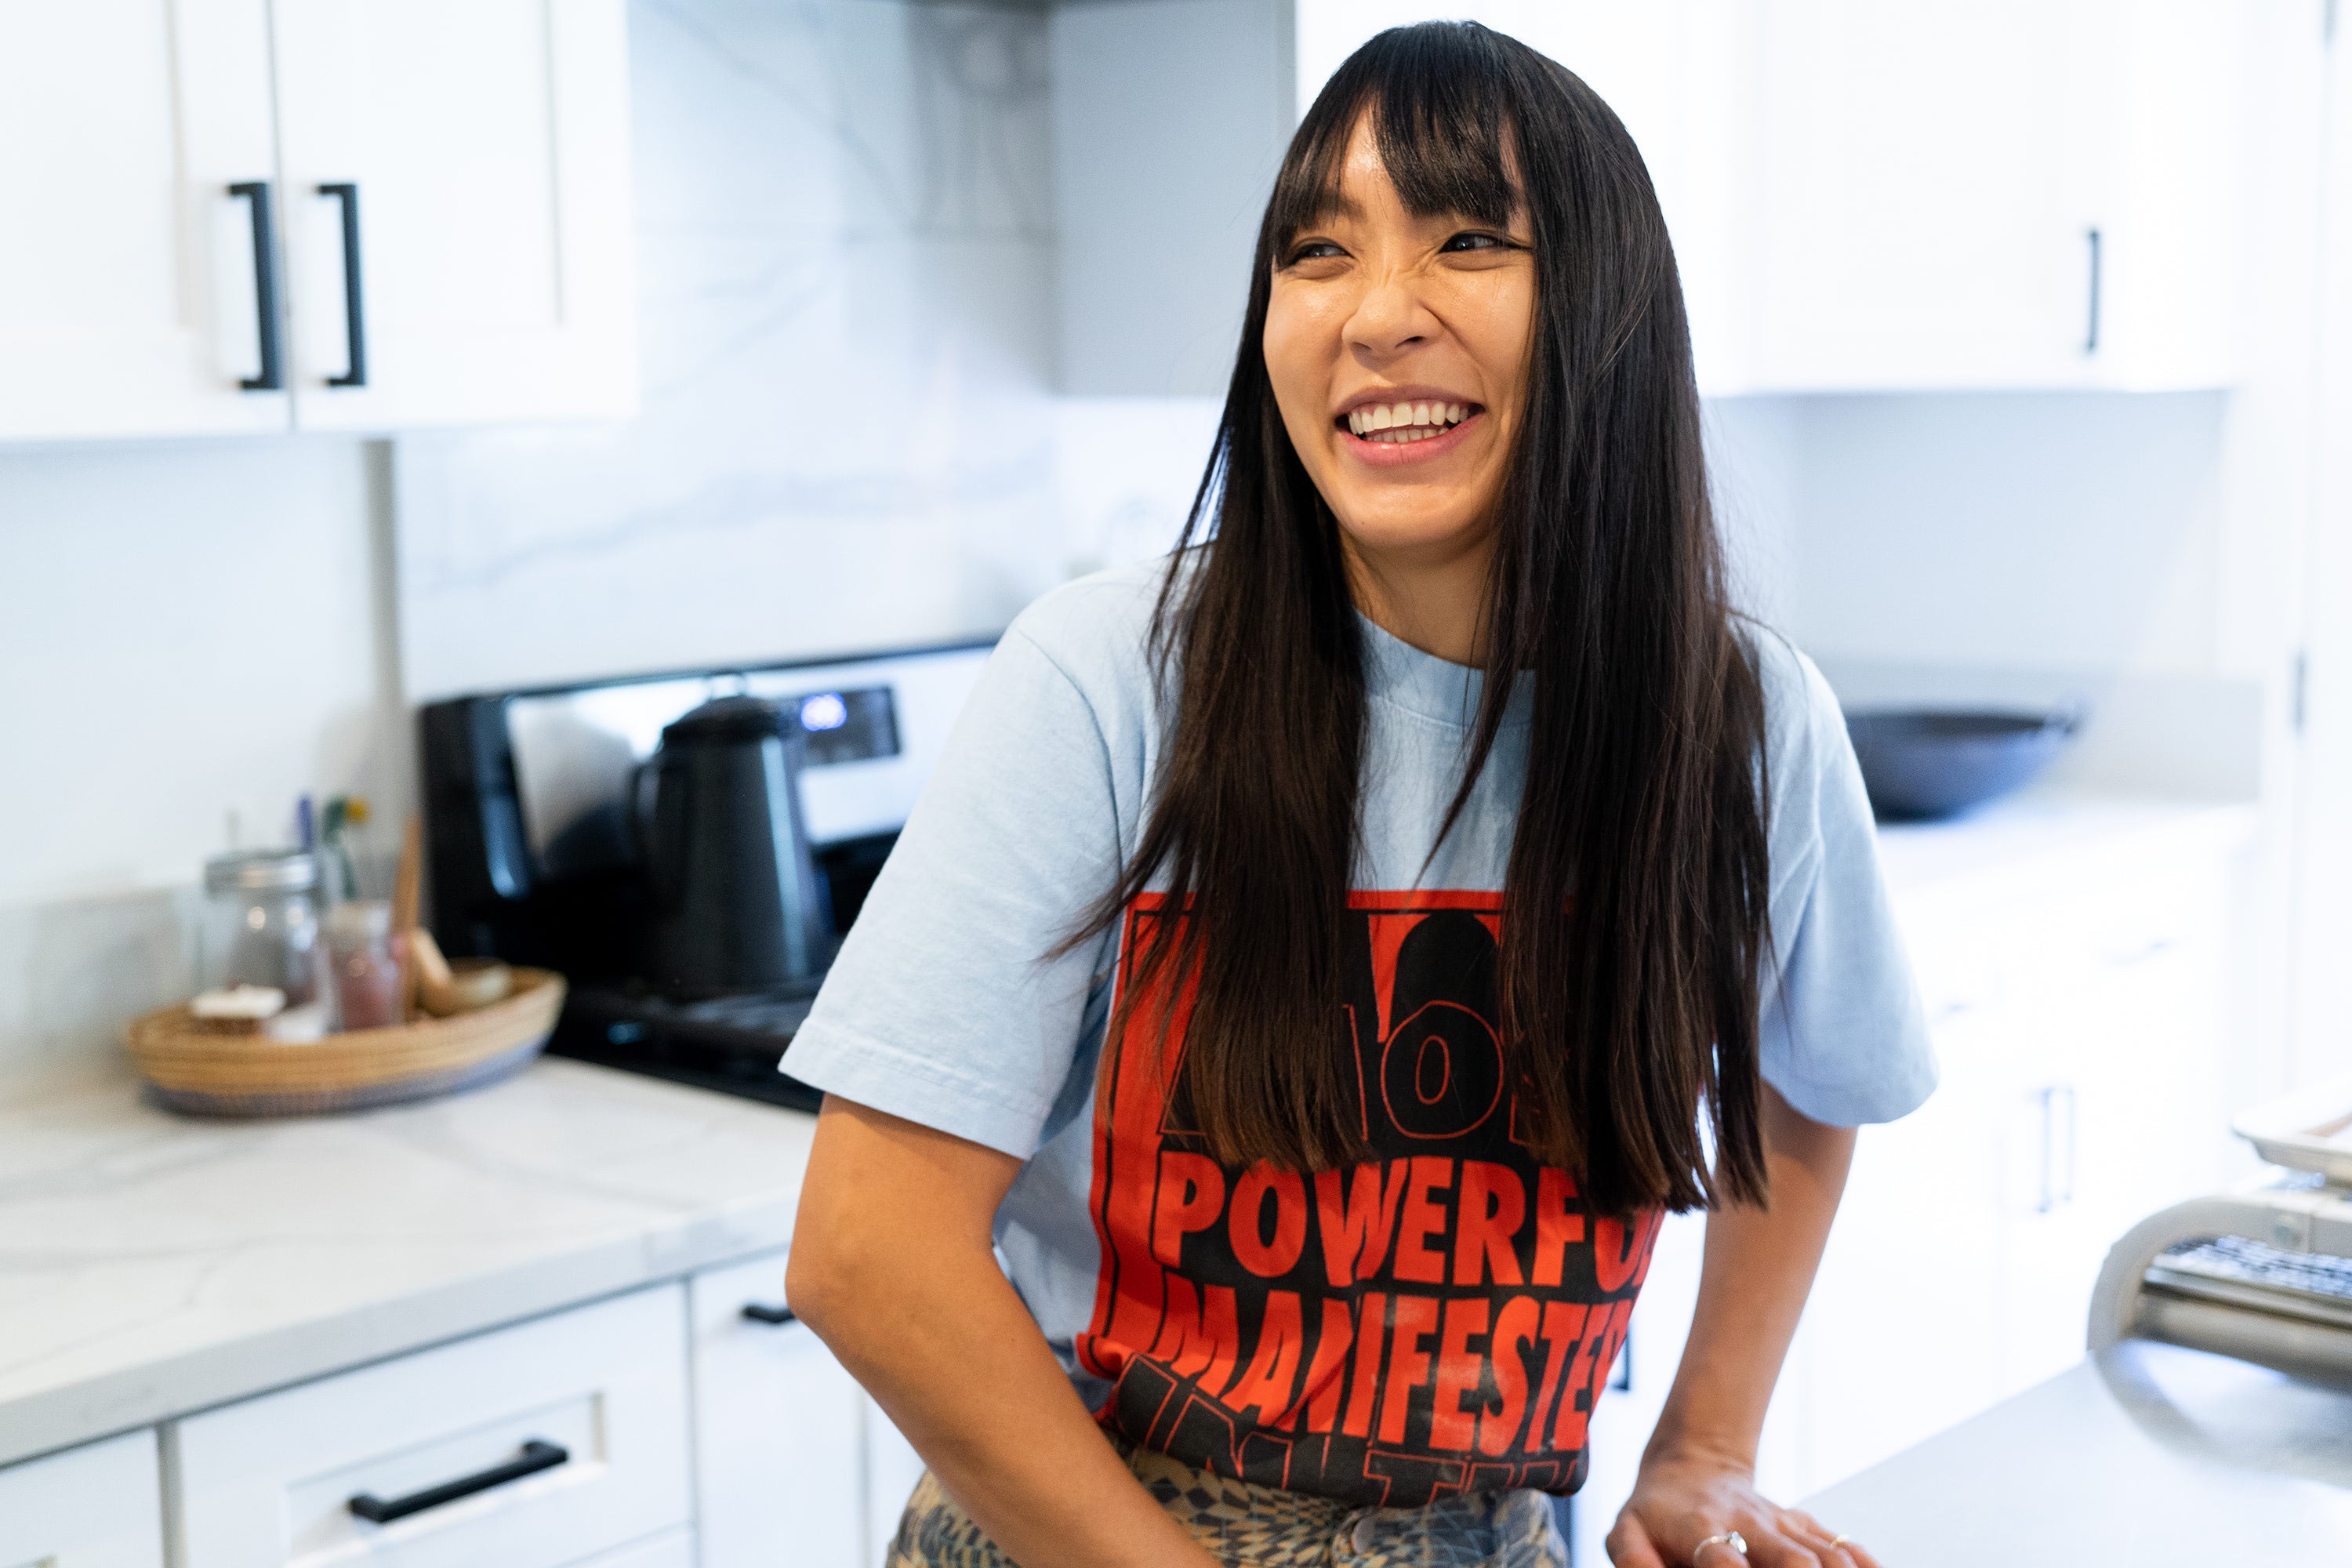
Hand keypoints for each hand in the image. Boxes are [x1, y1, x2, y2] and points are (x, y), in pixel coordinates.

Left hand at [1605, 1444, 1877, 1567]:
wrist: (1691, 1466)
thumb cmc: (1655, 1514)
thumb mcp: (1627, 1532)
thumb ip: (1634, 1560)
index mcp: (1703, 1528)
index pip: (1722, 1560)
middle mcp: (1750, 1524)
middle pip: (1791, 1558)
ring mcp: (1781, 1523)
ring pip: (1824, 1551)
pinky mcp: (1802, 1524)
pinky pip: (1841, 1543)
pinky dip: (1862, 1560)